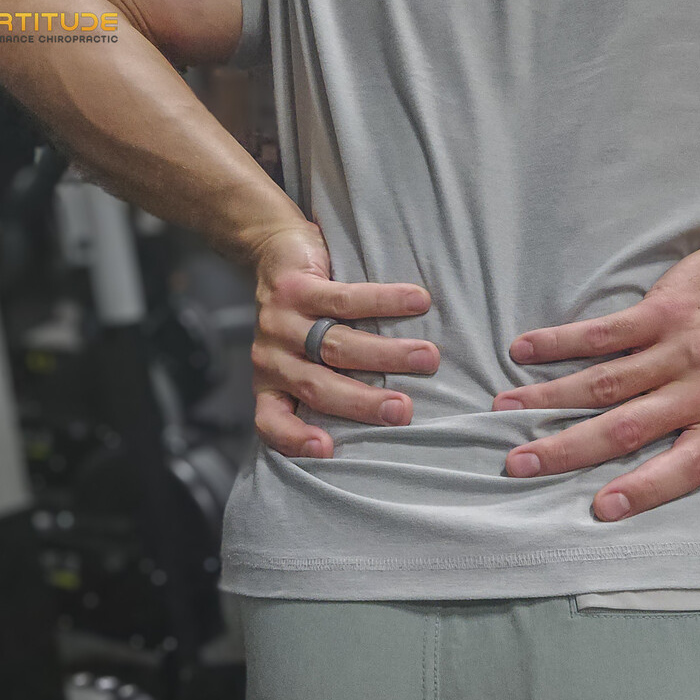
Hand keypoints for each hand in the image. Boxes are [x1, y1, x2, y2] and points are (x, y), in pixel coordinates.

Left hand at [248, 222, 438, 457]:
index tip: (328, 450)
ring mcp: (281, 322)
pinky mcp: (296, 287)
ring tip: (427, 358)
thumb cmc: (302, 317)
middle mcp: (272, 358)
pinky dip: (385, 302)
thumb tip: (389, 416)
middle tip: (404, 411)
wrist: (272, 249)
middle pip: (318, 388)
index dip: (295, 439)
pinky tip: (418, 302)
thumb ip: (328, 383)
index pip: (272, 421)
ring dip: (386, 354)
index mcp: (273, 384)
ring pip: (336, 346)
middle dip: (363, 403)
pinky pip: (344, 299)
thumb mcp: (300, 358)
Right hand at [492, 218, 699, 520]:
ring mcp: (678, 348)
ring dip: (551, 398)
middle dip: (569, 449)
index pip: (687, 466)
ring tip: (505, 414)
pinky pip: (604, 331)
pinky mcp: (661, 311)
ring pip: (606, 381)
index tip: (601, 509)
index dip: (646, 489)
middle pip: (629, 427)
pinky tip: (523, 350)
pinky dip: (562, 341)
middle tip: (519, 466)